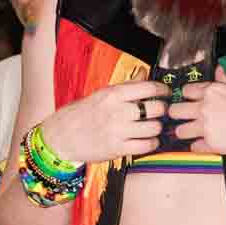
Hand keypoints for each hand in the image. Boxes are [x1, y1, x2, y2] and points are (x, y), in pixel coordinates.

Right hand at [41, 80, 170, 165]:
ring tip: (153, 127)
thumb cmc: (80, 114)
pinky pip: (146, 146)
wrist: (60, 137)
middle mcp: (117, 111)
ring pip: (154, 128)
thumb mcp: (101, 94)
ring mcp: (118, 131)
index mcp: (113, 94)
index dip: (163, 90)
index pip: (149, 87)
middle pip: (156, 108)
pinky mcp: (117, 149)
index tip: (165, 93)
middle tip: (159, 111)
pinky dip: (152, 143)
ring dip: (157, 128)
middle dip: (162, 109)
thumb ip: (125, 87)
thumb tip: (144, 75)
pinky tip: (149, 140)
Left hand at [167, 65, 225, 165]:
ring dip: (186, 132)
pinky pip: (193, 147)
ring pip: (179, 131)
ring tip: (196, 133)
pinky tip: (209, 143)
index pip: (185, 91)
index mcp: (212, 90)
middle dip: (179, 115)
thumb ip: (225, 81)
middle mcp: (205, 107)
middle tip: (187, 119)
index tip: (193, 102)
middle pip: (174, 111)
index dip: (188, 97)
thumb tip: (218, 70)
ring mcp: (206, 126)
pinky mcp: (211, 144)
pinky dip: (199, 146)